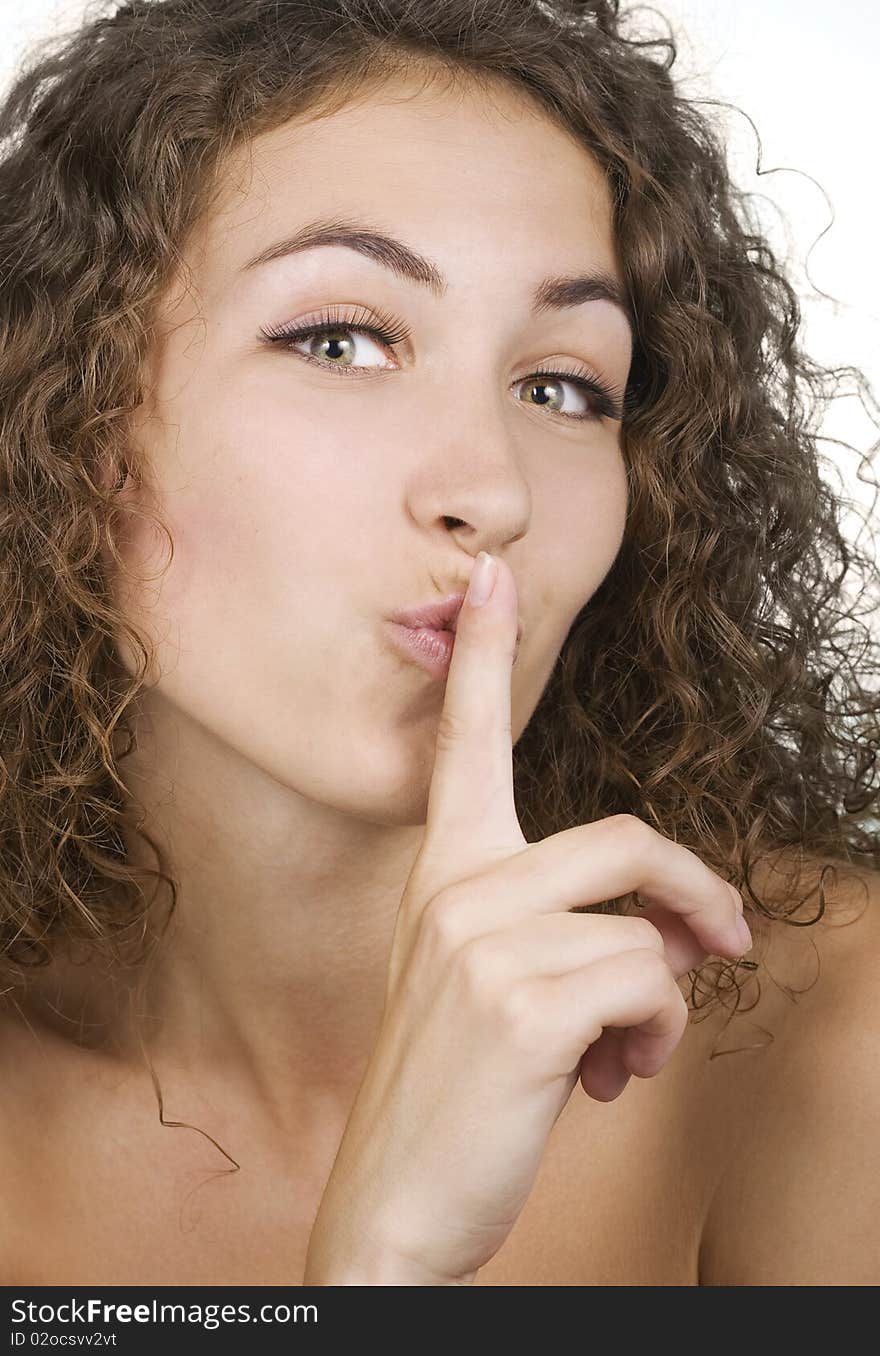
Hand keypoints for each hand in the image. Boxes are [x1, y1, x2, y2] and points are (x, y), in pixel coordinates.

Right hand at [303, 551, 749, 1285]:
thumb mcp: (485, 982)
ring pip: (648, 928)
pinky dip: (658, 1039)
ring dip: (667, 998)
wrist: (395, 1200)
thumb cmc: (452, 1086)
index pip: (464, 742)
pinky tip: (613, 1078)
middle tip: (726, 943)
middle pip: (627, 838)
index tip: (488, 576)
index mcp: (443, 872)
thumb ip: (556, 928)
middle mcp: (456, 888)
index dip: (479, 653)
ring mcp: (484, 940)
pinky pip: (651, 986)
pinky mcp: (524, 1002)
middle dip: (697, 892)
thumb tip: (670, 931)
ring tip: (629, 1050)